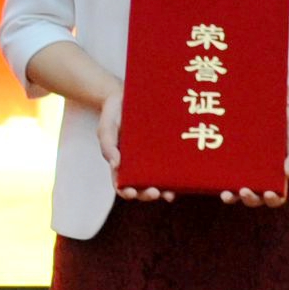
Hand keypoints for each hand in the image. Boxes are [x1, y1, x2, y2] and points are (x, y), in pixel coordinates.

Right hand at [98, 80, 171, 201]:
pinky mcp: (165, 150)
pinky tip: (181, 180)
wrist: (128, 95)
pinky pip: (170, 166)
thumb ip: (107, 145)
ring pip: (158, 181)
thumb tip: (116, 165)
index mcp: (120, 162)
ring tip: (169, 193)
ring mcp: (152, 158)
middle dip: (147, 194)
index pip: (122, 184)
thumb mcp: (106, 127)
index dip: (126, 191)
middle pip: (141, 187)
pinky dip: (175, 177)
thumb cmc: (114, 113)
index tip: (131, 193)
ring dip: (163, 191)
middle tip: (155, 192)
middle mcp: (137, 164)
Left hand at [219, 114, 288, 207]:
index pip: (277, 197)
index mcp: (277, 177)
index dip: (273, 200)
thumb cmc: (286, 127)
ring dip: (232, 197)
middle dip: (250, 199)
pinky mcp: (230, 162)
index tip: (268, 194)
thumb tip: (287, 175)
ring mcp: (244, 172)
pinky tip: (215, 181)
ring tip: (226, 194)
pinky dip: (220, 182)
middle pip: (255, 198)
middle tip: (244, 191)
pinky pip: (224, 176)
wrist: (271, 107)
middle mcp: (260, 179)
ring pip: (237, 193)